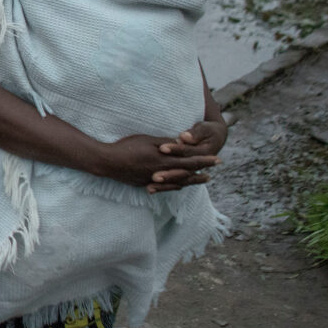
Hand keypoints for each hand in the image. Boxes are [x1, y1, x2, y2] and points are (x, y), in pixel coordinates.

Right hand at [97, 134, 217, 192]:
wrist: (108, 162)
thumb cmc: (127, 147)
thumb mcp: (148, 140)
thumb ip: (166, 143)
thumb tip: (182, 144)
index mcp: (165, 161)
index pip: (190, 161)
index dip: (205, 161)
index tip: (218, 160)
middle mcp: (162, 173)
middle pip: (187, 173)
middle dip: (202, 171)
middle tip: (214, 171)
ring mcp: (154, 180)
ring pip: (178, 182)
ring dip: (192, 181)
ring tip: (202, 179)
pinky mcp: (145, 183)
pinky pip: (166, 187)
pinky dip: (176, 186)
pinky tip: (180, 186)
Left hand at [150, 119, 227, 189]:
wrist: (214, 138)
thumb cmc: (208, 132)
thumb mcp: (204, 130)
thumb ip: (194, 135)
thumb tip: (184, 137)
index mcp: (204, 152)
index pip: (187, 152)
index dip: (175, 150)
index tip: (161, 148)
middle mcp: (198, 165)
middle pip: (181, 171)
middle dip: (168, 175)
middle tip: (154, 177)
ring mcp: (191, 171)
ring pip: (177, 180)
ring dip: (164, 185)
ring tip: (149, 188)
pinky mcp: (184, 173)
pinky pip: (174, 183)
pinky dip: (164, 186)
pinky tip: (150, 189)